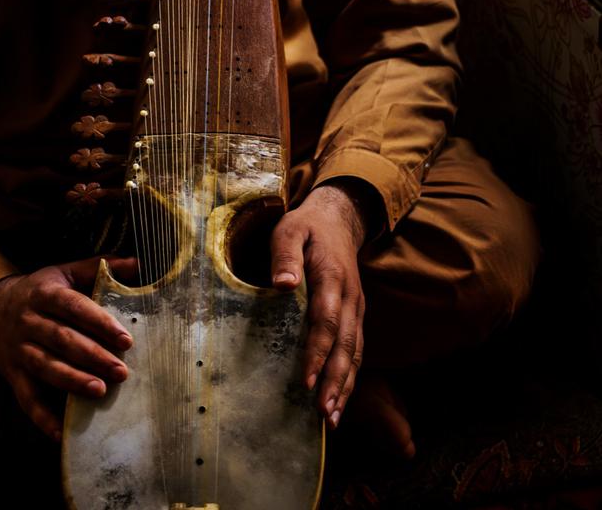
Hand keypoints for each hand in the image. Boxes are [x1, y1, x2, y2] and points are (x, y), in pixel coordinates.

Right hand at [0, 256, 137, 440]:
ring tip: (99, 391)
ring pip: (45, 367)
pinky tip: (62, 433)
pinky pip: (26, 399)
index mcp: (45, 294)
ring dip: (72, 381)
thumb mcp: (63, 272)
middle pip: (62, 340)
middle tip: (122, 372)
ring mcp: (18, 349)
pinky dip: (43, 418)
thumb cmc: (38, 290)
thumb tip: (138, 263)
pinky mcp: (11, 374)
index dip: (99, 323)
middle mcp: (29, 322)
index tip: (125, 339)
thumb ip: (98, 268)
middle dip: (93, 356)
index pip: (74, 307)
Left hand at [270, 182, 370, 429]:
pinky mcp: (355, 316)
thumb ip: (284, 255)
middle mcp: (350, 298)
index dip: (317, 353)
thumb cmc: (306, 228)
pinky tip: (338, 401)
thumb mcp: (289, 230)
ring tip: (332, 419)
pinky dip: (349, 378)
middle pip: (346, 346)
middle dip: (335, 381)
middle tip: (324, 414)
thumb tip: (282, 285)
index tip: (306, 381)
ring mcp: (356, 309)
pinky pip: (355, 351)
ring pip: (355, 353)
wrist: (338, 220)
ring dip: (344, 387)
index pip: (326, 322)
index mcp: (333, 278)